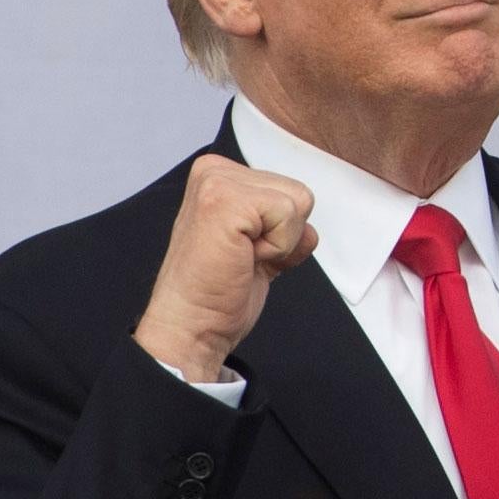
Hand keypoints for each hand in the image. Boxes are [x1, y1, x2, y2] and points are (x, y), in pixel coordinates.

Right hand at [134, 156, 318, 382]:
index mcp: (220, 177)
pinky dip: (277, 246)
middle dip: (283, 235)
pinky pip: (288, 215)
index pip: (289, 191)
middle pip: (299, 193)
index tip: (246, 253)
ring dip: (280, 241)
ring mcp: (217, 183)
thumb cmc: (215, 295)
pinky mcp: (225, 200)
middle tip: (243, 258)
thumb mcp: (257, 247)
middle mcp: (215, 172)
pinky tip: (244, 258)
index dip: (282, 232)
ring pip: (297, 202)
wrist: (191, 327)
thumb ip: (280, 226)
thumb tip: (308, 229)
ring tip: (242, 257)